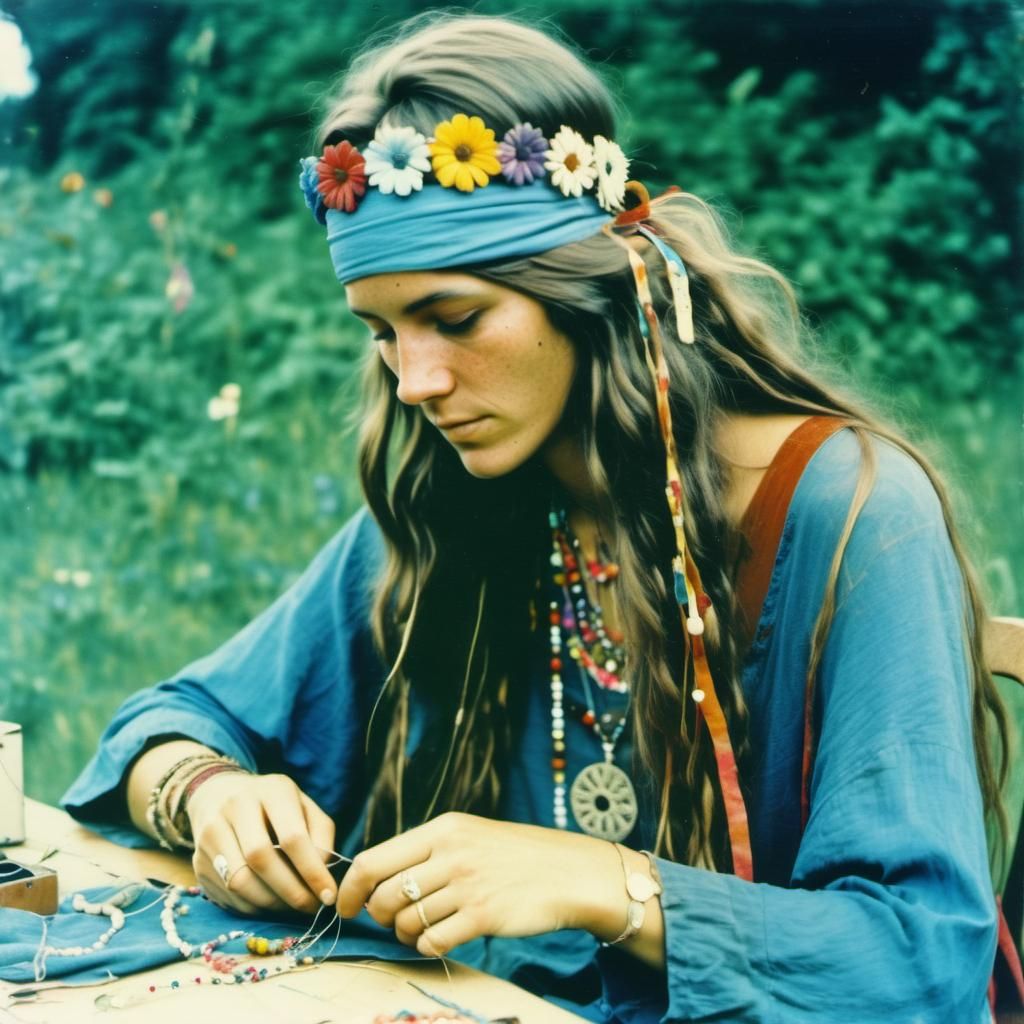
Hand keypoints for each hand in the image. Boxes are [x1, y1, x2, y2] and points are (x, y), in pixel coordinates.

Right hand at [187, 771, 337, 915]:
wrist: (219, 794)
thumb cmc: (274, 805)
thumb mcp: (303, 806)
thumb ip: (321, 835)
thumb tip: (323, 876)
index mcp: (271, 790)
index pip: (292, 837)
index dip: (311, 871)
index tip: (328, 895)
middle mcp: (236, 806)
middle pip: (261, 859)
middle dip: (290, 891)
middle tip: (309, 907)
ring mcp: (211, 832)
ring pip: (239, 881)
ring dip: (270, 903)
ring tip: (291, 906)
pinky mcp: (198, 859)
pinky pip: (226, 894)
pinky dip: (252, 906)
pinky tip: (268, 903)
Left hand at [335, 812, 618, 955]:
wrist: (569, 871)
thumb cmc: (516, 855)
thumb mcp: (470, 835)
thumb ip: (429, 850)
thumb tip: (378, 876)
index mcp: (443, 829)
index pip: (374, 859)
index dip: (351, 888)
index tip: (346, 905)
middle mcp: (451, 853)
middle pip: (384, 895)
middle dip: (380, 916)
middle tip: (394, 920)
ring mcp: (467, 885)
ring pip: (406, 922)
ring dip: (407, 934)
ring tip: (424, 928)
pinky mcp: (483, 916)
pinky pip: (433, 941)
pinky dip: (429, 947)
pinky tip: (443, 939)